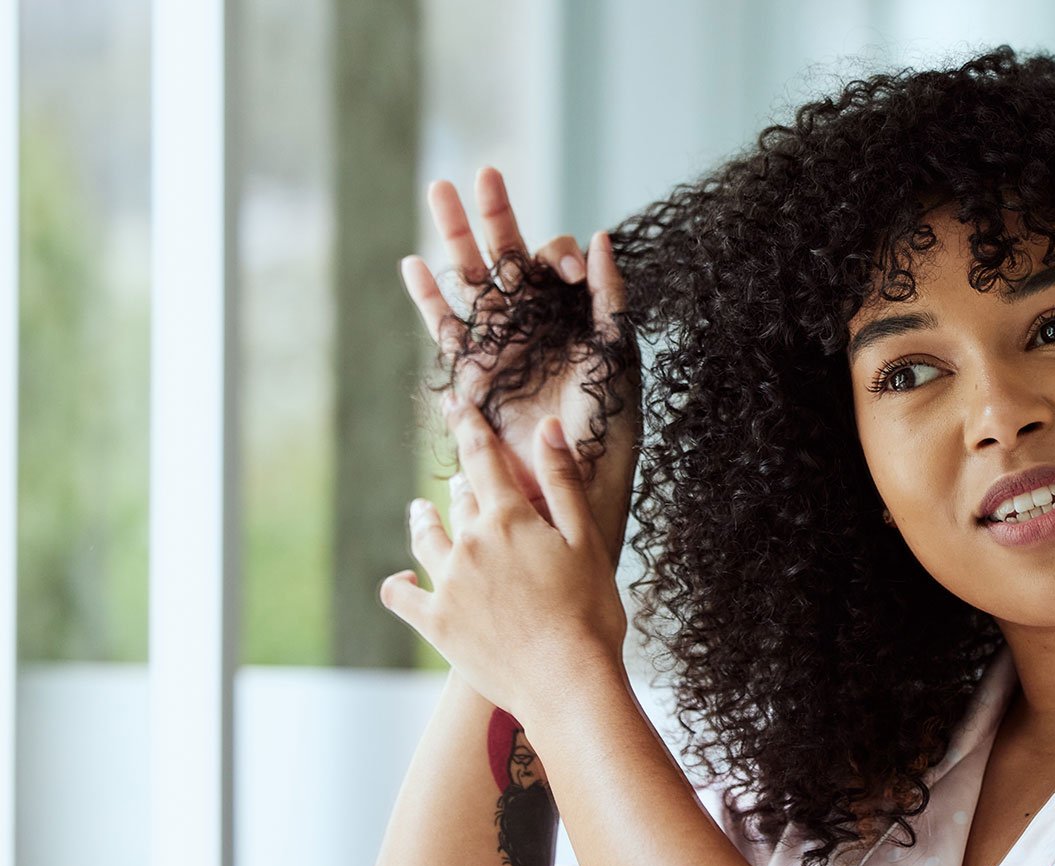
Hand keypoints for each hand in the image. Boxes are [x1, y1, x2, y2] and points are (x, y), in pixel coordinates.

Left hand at [379, 397, 628, 721]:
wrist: (566, 682)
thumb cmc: (590, 612)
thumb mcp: (586, 540)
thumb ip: (562, 482)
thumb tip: (547, 427)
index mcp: (508, 519)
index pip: (483, 458)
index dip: (469, 426)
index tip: (455, 403)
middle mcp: (469, 544)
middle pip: (459, 499)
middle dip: (461, 483)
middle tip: (461, 476)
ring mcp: (447, 584)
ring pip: (426, 537)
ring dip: (423, 518)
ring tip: (420, 509)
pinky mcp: (436, 623)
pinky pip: (401, 595)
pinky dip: (398, 582)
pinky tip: (400, 577)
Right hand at [400, 166, 638, 567]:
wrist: (570, 482)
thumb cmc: (606, 427)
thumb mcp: (616, 355)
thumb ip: (610, 298)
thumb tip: (602, 238)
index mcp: (569, 316)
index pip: (552, 264)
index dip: (554, 255)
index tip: (563, 275)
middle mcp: (533, 324)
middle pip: (506, 257)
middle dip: (494, 214)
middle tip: (483, 171)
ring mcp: (499, 345)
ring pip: (471, 280)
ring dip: (455, 236)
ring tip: (439, 191)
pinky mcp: (471, 372)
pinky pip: (446, 328)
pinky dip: (430, 297)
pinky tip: (414, 263)